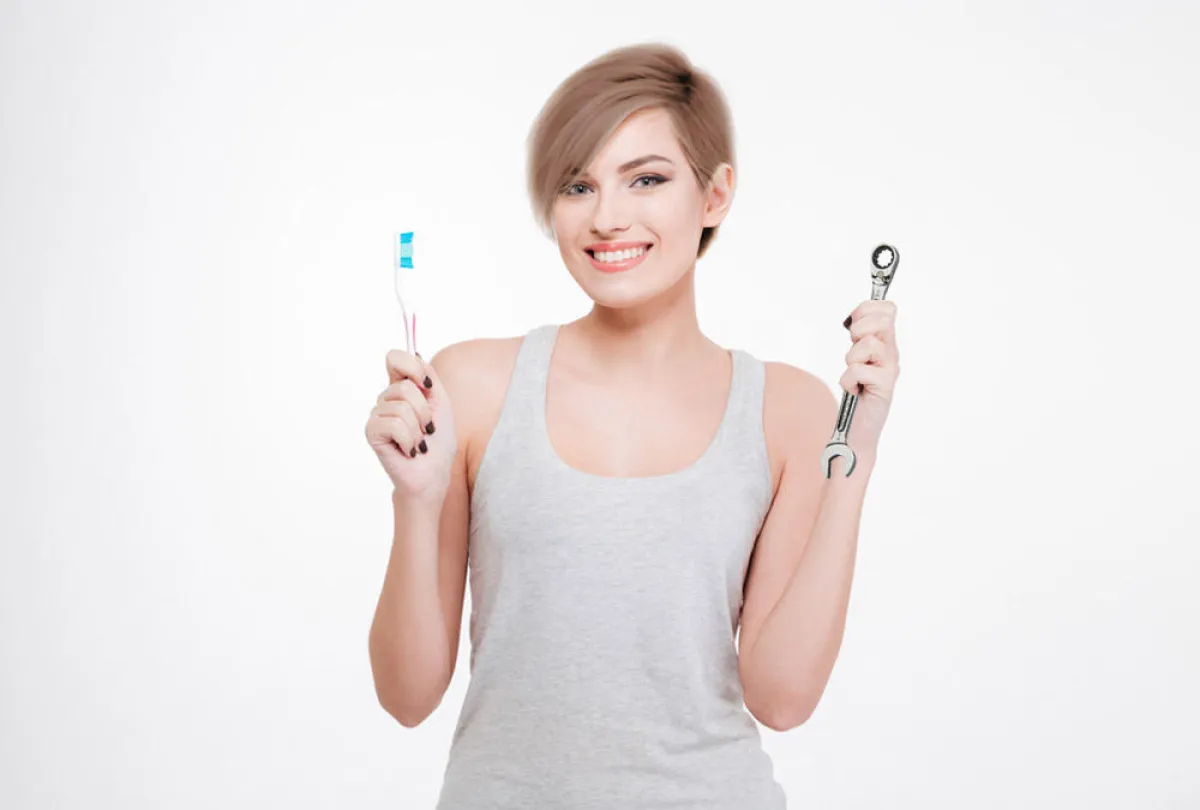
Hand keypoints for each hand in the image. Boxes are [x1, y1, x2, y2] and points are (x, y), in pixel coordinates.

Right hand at [364, 349, 457, 506]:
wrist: (433, 473)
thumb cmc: (438, 442)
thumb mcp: (441, 403)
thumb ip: (429, 377)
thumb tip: (416, 352)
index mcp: (401, 388)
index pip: (395, 358)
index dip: (412, 366)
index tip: (428, 385)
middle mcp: (386, 399)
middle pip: (404, 386)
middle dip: (425, 410)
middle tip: (427, 428)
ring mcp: (377, 415)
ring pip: (402, 407)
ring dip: (418, 429)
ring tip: (418, 442)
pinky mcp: (371, 432)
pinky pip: (394, 424)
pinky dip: (409, 439)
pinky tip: (409, 450)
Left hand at [840, 301, 899, 459]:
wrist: (858, 428)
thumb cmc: (858, 392)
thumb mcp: (858, 358)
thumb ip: (860, 338)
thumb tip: (853, 318)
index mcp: (886, 343)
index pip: (887, 309)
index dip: (866, 310)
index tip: (852, 327)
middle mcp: (892, 353)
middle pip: (882, 319)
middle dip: (859, 329)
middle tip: (853, 349)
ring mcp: (890, 369)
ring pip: (868, 344)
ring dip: (851, 359)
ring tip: (854, 374)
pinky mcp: (885, 386)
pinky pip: (858, 370)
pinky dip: (848, 380)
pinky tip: (854, 389)